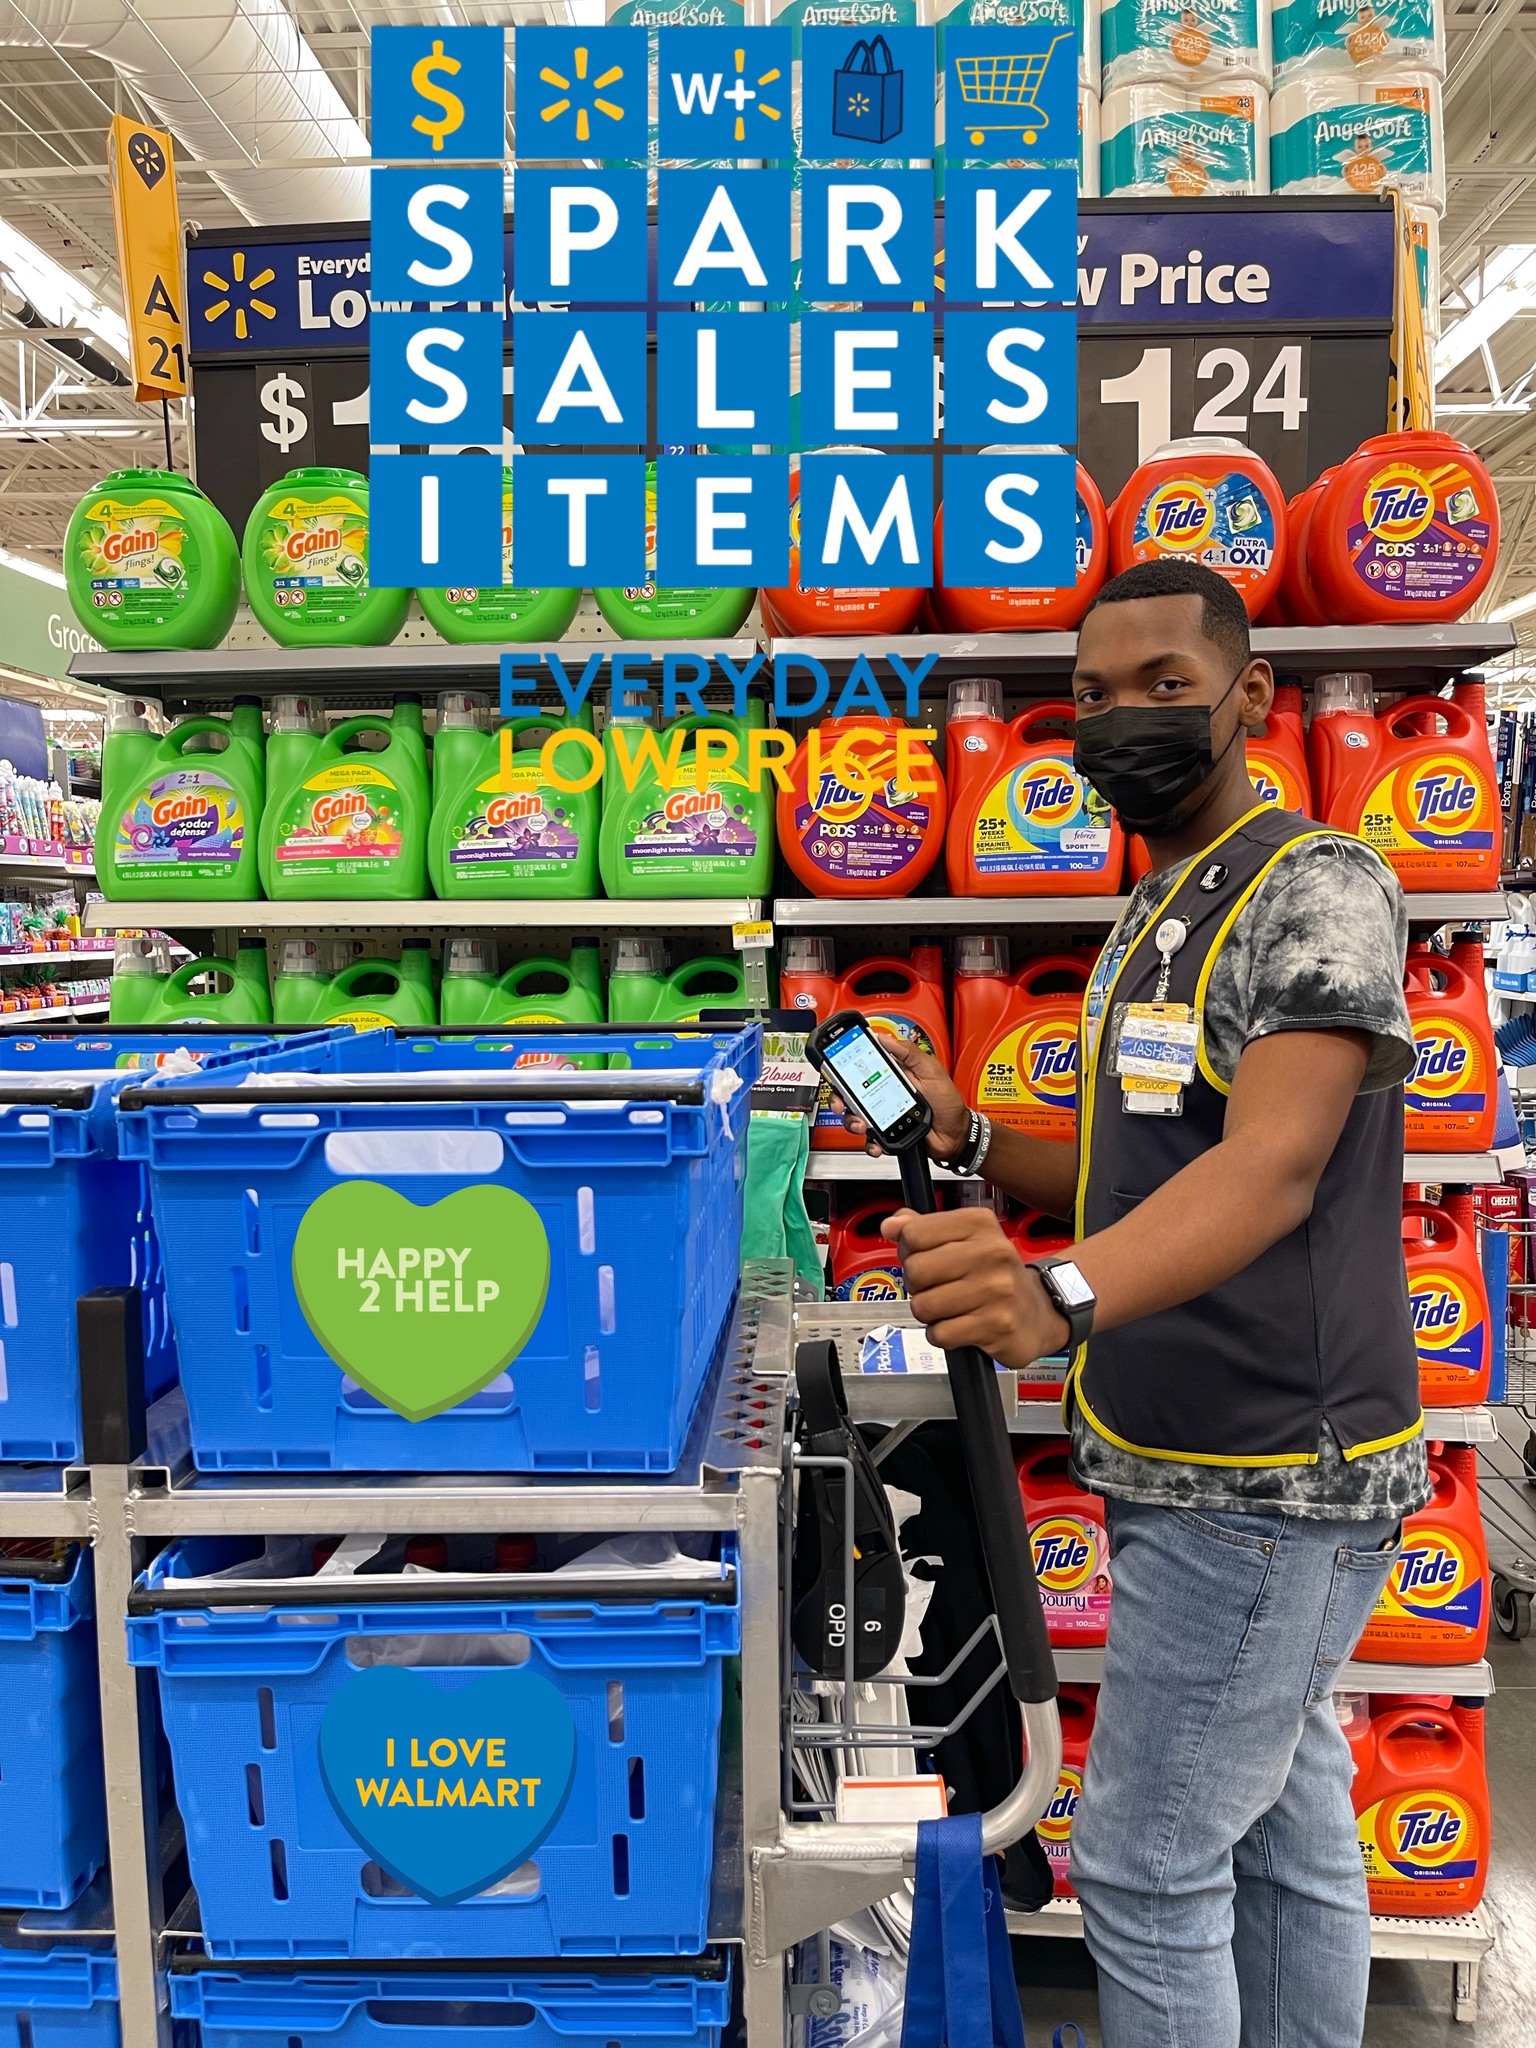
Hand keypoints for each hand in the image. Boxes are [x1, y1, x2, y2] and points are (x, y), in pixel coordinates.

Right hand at [833, 1033, 971, 1162]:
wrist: (955, 1134)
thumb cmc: (948, 1102)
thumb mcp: (932, 1070)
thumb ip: (910, 1053)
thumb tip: (885, 1038)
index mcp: (893, 1074)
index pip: (864, 1066)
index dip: (846, 1066)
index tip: (837, 1068)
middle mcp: (884, 1092)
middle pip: (851, 1093)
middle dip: (841, 1098)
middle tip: (844, 1102)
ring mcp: (884, 1113)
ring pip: (855, 1116)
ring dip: (853, 1121)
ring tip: (863, 1125)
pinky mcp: (886, 1133)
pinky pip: (869, 1139)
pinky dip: (869, 1143)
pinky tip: (876, 1142)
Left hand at [882, 1207, 1069, 1367]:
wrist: (1038, 1312)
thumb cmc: (994, 1275)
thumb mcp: (963, 1240)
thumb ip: (923, 1228)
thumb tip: (890, 1225)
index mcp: (979, 1223)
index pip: (914, 1233)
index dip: (909, 1251)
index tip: (925, 1258)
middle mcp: (991, 1252)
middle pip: (915, 1270)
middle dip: (918, 1285)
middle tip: (938, 1287)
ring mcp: (996, 1289)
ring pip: (924, 1305)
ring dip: (929, 1313)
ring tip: (950, 1307)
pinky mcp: (996, 1324)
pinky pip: (940, 1333)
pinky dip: (942, 1334)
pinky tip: (960, 1325)